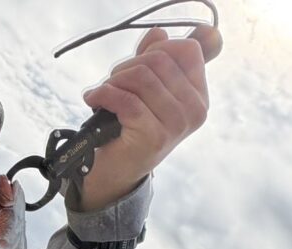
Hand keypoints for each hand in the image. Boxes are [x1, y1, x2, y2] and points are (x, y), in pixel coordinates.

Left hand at [75, 24, 222, 210]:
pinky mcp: (153, 136)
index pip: (186, 50)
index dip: (156, 49)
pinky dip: (103, 95)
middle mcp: (194, 110)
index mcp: (198, 96)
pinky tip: (93, 100)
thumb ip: (154, 59)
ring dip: (113, 82)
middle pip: (160, 60)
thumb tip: (158, 32)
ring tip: (104, 94)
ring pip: (141, 77)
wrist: (115, 172)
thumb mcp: (145, 90)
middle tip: (112, 84)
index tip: (135, 66)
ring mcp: (176, 125)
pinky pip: (126, 100)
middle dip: (127, 66)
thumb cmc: (129, 129)